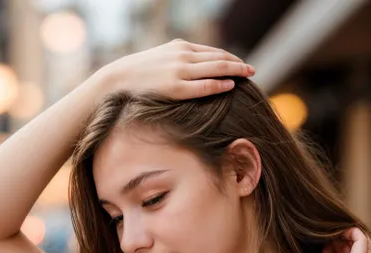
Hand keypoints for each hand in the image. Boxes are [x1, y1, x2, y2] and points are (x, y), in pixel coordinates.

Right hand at [97, 39, 253, 99]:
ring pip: (215, 68)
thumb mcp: (162, 58)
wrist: (118, 78)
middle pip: (219, 57)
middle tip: (252, 70)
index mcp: (180, 46)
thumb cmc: (140, 72)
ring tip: (248, 75)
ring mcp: (180, 71)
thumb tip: (194, 67)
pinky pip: (204, 85)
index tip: (241, 64)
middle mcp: (183, 55)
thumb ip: (179, 60)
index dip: (230, 57)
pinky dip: (220, 84)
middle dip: (237, 63)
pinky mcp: (175, 87)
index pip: (213, 51)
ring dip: (235, 71)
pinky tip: (231, 86)